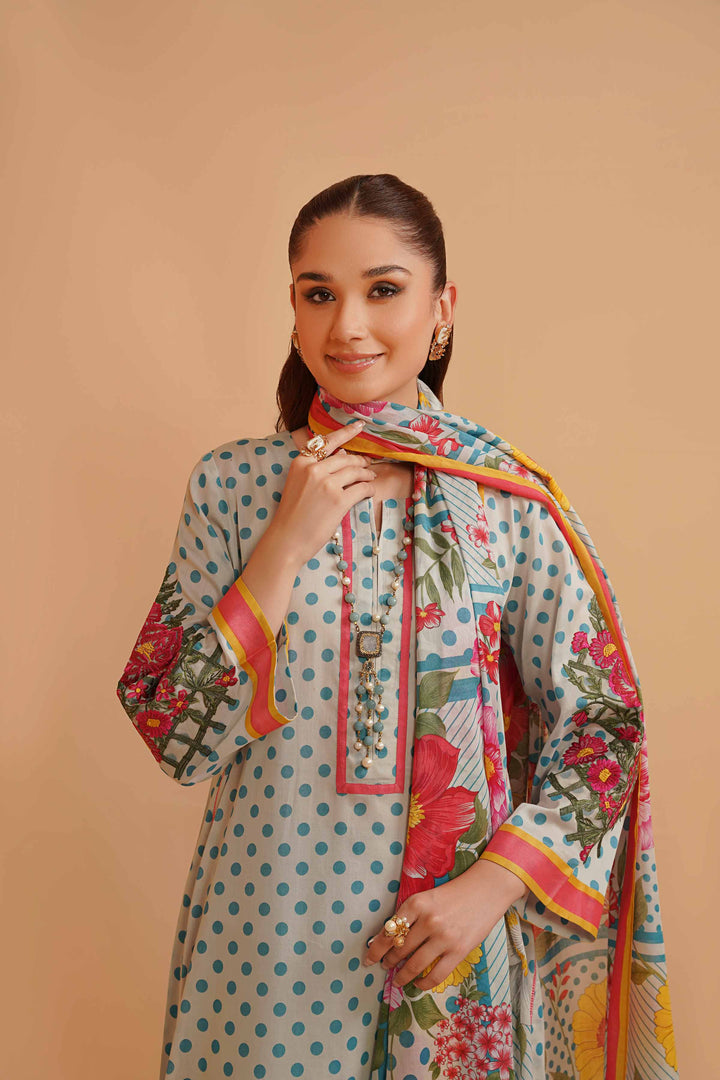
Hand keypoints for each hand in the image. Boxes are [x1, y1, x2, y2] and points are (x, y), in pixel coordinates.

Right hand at [265, 420, 377, 570]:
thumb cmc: (292, 514)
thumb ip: (317, 468)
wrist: (287, 540)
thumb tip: (343, 454)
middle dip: (360, 461)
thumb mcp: (298, 484)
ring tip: (370, 479)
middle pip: (346, 458)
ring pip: (356, 471)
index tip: (359, 425)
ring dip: (367, 475)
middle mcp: (313, 469)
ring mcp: (327, 484)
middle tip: (367, 466)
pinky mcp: (338, 500)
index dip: (346, 432)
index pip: (327, 442)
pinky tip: (369, 492)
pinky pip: (361, 489)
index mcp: (301, 462)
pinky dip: (368, 489)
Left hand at [361, 859, 528, 991]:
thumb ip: (410, 915)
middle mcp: (428, 920)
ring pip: (414, 965)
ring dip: (402, 975)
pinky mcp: (458, 951)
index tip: (368, 957)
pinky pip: (435, 975)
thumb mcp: (427, 897)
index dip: (375, 948)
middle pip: (399, 949)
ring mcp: (443, 937)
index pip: (389, 931)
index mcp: (416, 903)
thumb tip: (389, 938)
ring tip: (397, 979)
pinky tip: (418, 984)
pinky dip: (423, 983)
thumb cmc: (454, 892)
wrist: (486, 889)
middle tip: (384, 966)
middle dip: (387, 961)